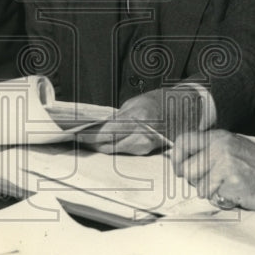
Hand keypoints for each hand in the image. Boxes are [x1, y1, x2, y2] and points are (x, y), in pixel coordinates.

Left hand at [79, 87, 201, 154]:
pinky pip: (124, 151)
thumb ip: (116, 118)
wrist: (180, 109)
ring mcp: (145, 146)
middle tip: (76, 138)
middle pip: (108, 145)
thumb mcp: (132, 104)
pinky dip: (114, 146)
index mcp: (137, 119)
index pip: (106, 132)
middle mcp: (141, 136)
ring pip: (114, 150)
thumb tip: (98, 128)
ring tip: (87, 140)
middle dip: (91, 142)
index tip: (74, 135)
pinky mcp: (147, 151)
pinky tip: (105, 142)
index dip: (88, 136)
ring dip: (101, 145)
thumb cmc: (155, 102)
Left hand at [171, 130, 254, 210]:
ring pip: (200, 187)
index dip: (176, 158)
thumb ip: (209, 150)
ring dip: (211, 192)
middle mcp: (219, 148)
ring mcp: (225, 164)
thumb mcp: (232, 146)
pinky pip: (214, 197)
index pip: (183, 141)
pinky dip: (223, 199)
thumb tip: (183, 161)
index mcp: (217, 137)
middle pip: (186, 170)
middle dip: (195, 181)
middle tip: (211, 182)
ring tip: (228, 186)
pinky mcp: (232, 182)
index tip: (180, 169)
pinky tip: (236, 192)